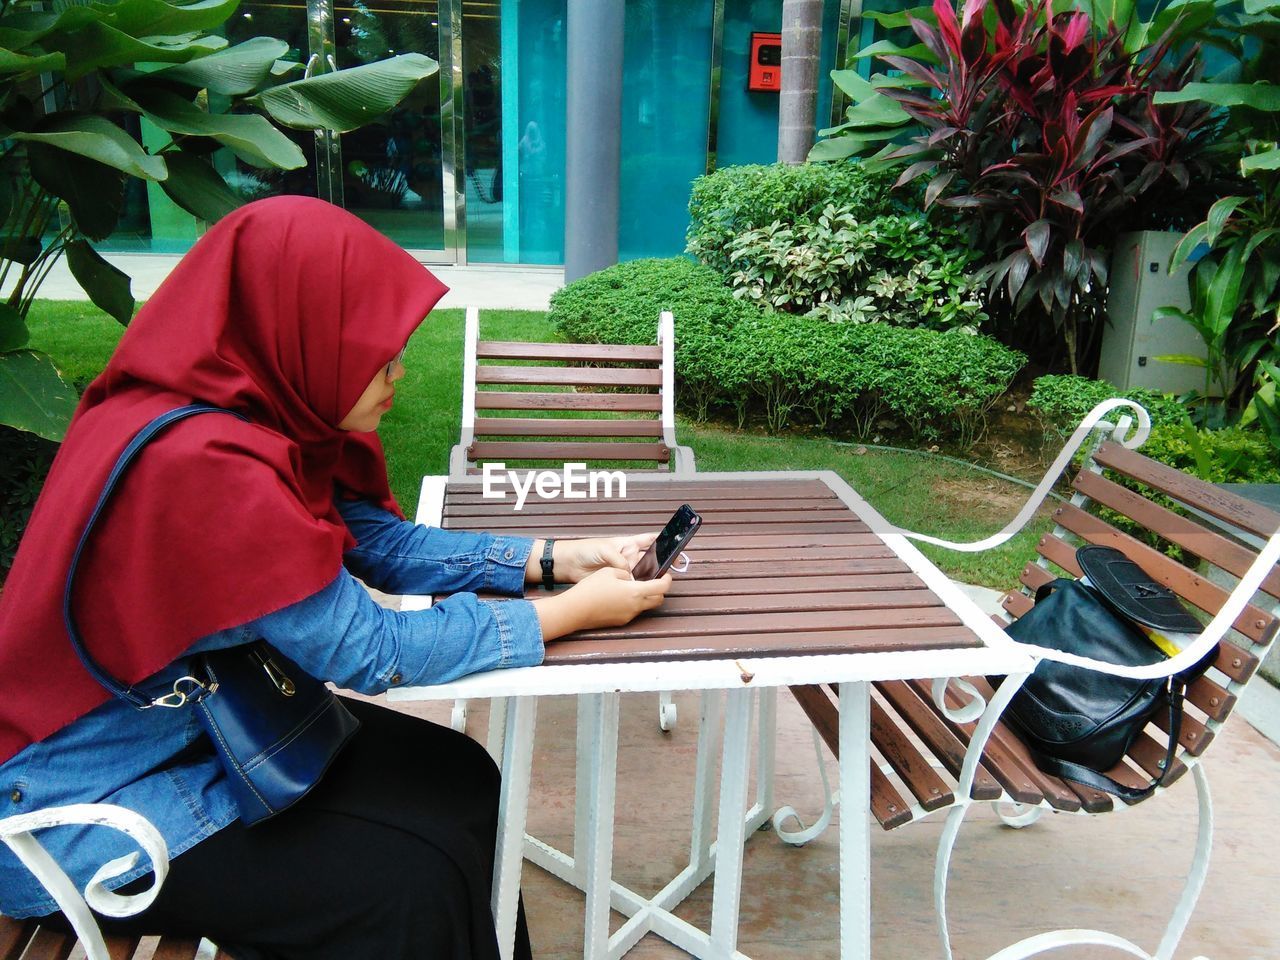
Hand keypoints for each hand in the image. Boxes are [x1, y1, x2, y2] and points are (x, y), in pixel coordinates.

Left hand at [526, 534, 657, 583]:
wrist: (568, 564)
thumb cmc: (586, 550)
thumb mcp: (604, 550)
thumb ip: (620, 561)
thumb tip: (630, 576)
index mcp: (628, 544)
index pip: (650, 540)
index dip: (663, 542)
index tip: (675, 547)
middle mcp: (629, 557)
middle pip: (650, 560)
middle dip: (660, 565)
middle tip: (668, 572)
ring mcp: (624, 570)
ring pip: (643, 575)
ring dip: (649, 579)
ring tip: (658, 583)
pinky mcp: (618, 582)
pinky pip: (632, 586)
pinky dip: (637, 588)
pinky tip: (642, 592)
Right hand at [531, 568, 672, 639]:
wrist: (575, 610)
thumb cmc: (592, 588)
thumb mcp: (610, 571)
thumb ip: (626, 573)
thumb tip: (631, 578)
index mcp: (636, 592)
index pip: (661, 587)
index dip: (667, 580)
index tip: (666, 575)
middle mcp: (635, 607)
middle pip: (658, 600)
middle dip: (659, 591)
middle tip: (653, 581)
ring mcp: (628, 616)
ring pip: (645, 606)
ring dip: (645, 597)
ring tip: (631, 587)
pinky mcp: (620, 622)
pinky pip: (632, 611)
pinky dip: (632, 604)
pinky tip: (619, 597)